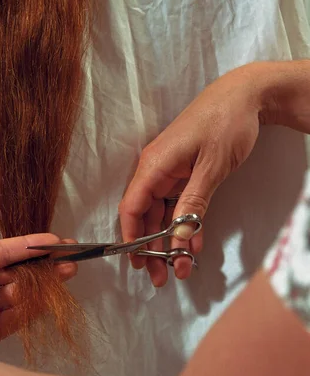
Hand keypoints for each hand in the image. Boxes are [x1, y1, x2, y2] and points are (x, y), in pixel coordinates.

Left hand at [0, 190, 76, 375]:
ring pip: (21, 291)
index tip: (53, 239)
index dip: (28, 244)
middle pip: (16, 270)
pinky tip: (54, 294)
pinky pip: (18, 314)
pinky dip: (36, 305)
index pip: (3, 250)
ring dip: (44, 281)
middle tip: (70, 255)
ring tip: (68, 271)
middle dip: (43, 262)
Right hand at [119, 66, 263, 286]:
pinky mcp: (185, 174)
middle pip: (145, 215)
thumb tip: (176, 239)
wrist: (244, 97)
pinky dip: (186, 225)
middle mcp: (156, 170)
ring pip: (163, 213)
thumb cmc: (224, 124)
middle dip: (151, 248)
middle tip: (161, 278)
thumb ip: (193, 203)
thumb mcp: (211, 167)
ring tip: (180, 269)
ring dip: (170, 241)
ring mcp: (170, 172)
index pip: (132, 206)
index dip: (131, 237)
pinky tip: (194, 246)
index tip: (138, 263)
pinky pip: (180, 205)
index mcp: (154, 166)